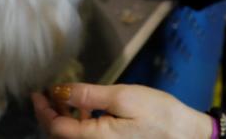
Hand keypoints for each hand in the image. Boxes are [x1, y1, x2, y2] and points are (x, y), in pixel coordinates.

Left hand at [32, 83, 212, 138]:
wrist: (188, 136)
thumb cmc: (159, 115)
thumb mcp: (122, 97)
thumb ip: (88, 96)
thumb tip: (59, 91)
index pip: (56, 128)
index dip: (43, 109)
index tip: (37, 93)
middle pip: (61, 136)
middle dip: (50, 115)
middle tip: (45, 94)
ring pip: (73, 138)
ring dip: (64, 120)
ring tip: (64, 98)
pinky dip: (80, 126)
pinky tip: (85, 110)